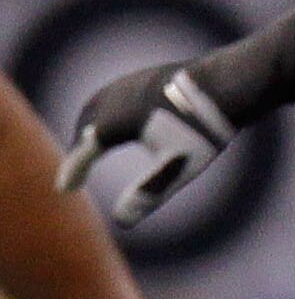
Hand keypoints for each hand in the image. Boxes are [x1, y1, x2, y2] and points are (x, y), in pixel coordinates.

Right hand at [58, 66, 235, 228]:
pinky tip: (121, 118)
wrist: (227, 83)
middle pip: (86, 127)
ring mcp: (128, 83)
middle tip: (77, 171)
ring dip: (90, 126)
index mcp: (113, 122)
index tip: (64, 189)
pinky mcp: (144, 76)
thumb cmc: (201, 128)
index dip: (73, 172)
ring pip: (97, 107)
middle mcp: (113, 98)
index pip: (84, 152)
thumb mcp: (176, 166)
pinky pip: (115, 96)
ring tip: (92, 144)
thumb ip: (148, 192)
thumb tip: (122, 222)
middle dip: (79, 149)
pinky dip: (107, 111)